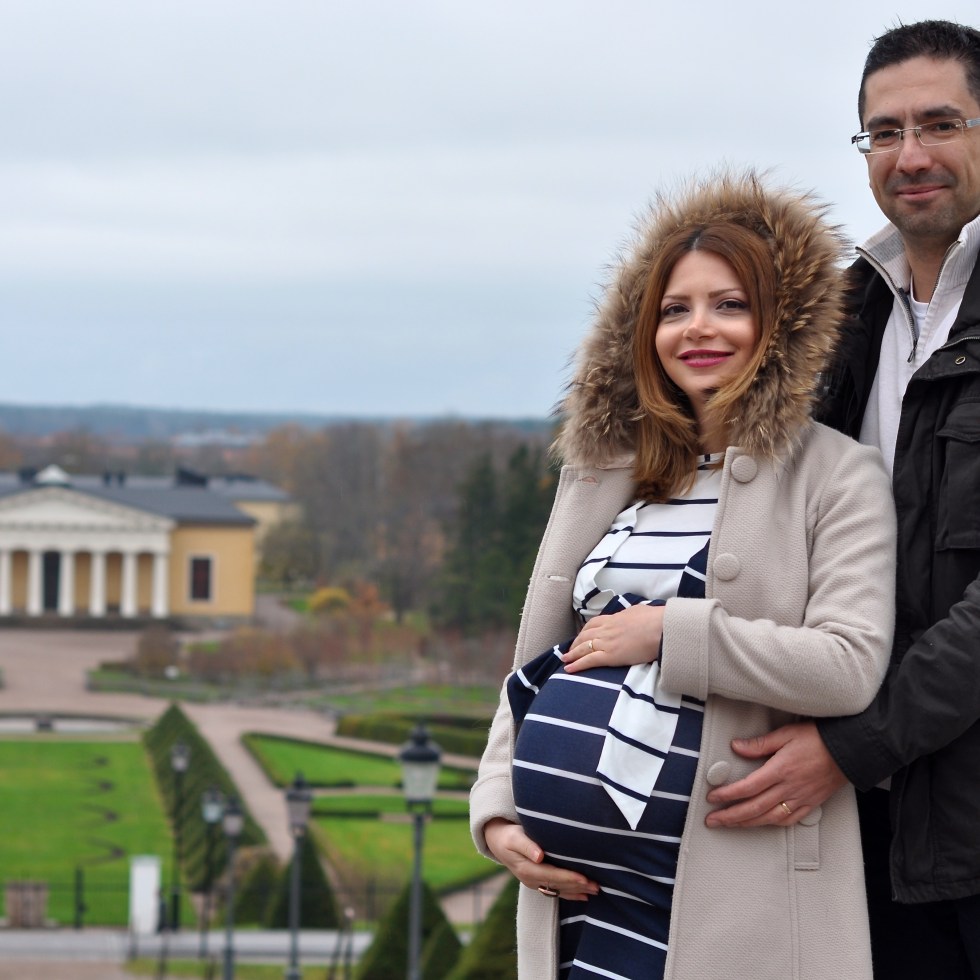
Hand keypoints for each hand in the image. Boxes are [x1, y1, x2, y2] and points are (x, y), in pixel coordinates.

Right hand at [483, 818, 598, 899]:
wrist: (497, 842)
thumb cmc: (509, 835)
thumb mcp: (515, 837)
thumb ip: (526, 845)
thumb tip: (539, 856)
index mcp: (527, 870)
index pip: (552, 876)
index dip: (569, 877)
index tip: (584, 878)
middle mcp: (531, 880)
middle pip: (558, 885)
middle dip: (578, 886)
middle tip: (597, 886)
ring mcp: (534, 883)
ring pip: (559, 890)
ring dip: (577, 891)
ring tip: (595, 890)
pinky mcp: (538, 882)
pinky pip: (556, 891)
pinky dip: (570, 894)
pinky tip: (583, 896)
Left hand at [562, 604, 664, 673]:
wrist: (661, 628)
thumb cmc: (656, 619)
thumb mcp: (639, 611)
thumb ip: (631, 615)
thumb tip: (631, 615)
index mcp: (614, 618)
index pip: (593, 623)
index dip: (584, 631)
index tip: (581, 636)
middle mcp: (607, 629)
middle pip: (585, 636)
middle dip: (575, 643)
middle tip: (570, 650)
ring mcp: (607, 642)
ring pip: (583, 648)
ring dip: (572, 654)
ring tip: (565, 659)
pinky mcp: (610, 655)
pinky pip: (589, 660)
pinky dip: (577, 665)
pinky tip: (569, 669)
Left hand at [703, 722, 848, 827]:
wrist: (850, 751)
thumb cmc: (818, 739)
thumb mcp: (786, 733)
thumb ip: (760, 743)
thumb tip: (736, 746)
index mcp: (780, 770)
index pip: (747, 787)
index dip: (727, 794)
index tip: (711, 797)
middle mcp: (789, 788)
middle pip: (754, 808)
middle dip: (730, 816)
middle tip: (711, 820)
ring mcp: (800, 799)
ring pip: (769, 818)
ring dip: (746, 823)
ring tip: (730, 825)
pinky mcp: (811, 804)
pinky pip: (788, 819)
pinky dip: (771, 824)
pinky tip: (761, 824)